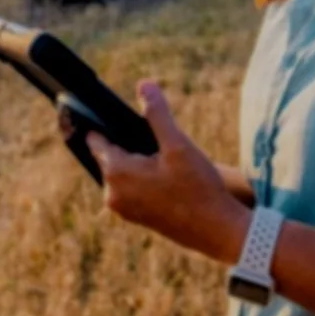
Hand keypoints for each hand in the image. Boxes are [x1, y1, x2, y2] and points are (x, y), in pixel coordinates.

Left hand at [62, 80, 249, 264]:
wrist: (217, 230)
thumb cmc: (198, 186)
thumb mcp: (178, 145)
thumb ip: (157, 114)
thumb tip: (144, 85)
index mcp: (117, 174)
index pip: (97, 140)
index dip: (102, 123)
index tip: (104, 111)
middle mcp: (113, 194)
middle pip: (110, 156)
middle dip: (127, 143)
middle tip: (154, 136)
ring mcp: (123, 209)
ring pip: (122, 172)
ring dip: (136, 160)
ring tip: (164, 154)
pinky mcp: (136, 218)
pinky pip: (131, 188)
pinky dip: (142, 177)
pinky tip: (167, 173)